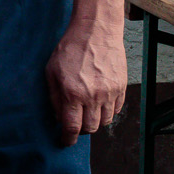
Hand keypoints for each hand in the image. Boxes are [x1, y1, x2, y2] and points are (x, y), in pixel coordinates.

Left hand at [45, 16, 127, 146]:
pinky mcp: (122, 87)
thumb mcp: (52, 71)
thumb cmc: (70, 49)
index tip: (65, 142)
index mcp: (73, 93)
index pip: (72, 127)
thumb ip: (54, 97)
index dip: (68, 139)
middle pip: (90, 128)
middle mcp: (93, 96)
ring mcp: (110, 92)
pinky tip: (99, 102)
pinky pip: (116, 109)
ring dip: (95, 120)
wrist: (96, 31)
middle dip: (81, 129)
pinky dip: (107, 111)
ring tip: (87, 110)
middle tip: (75, 122)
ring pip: (105, 121)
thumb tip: (58, 118)